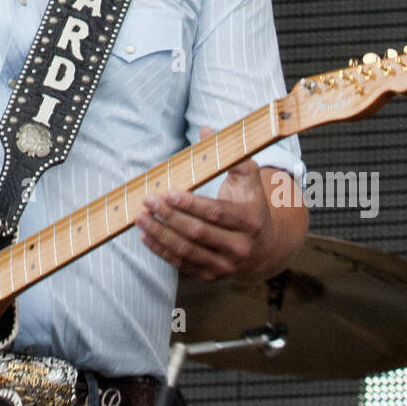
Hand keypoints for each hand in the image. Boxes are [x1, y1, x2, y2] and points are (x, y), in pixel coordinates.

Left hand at [136, 126, 276, 281]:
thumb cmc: (252, 205)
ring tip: (140, 218)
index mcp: (251, 222)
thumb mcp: (249, 179)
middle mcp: (241, 248)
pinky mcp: (212, 276)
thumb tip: (205, 129)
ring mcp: (226, 266)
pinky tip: (146, 236)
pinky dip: (161, 251)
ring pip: (187, 251)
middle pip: (198, 233)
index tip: (168, 192)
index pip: (216, 213)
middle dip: (169, 216)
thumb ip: (229, 156)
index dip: (190, 203)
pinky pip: (182, 264)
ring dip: (160, 234)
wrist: (266, 247)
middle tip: (148, 200)